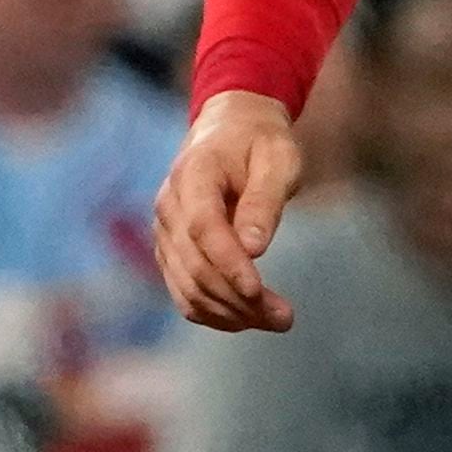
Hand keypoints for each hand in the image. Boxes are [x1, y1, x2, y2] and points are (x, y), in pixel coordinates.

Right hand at [156, 91, 304, 331]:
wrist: (229, 131)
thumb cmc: (260, 143)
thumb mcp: (278, 160)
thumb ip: (265, 201)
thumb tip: (254, 249)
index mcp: (193, 176)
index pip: (202, 228)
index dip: (227, 264)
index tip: (258, 291)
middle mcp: (169, 207)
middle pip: (194, 265)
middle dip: (238, 298)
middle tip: (285, 318)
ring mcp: (165, 233)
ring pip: (187, 287)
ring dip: (230, 312)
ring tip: (278, 320)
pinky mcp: (171, 252)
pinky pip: (184, 292)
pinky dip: (214, 313)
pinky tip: (249, 319)